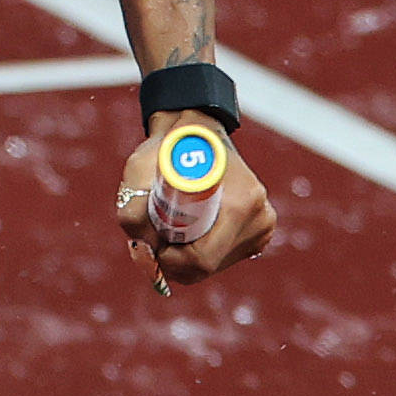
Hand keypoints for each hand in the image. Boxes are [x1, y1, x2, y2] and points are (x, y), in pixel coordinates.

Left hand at [114, 118, 277, 296]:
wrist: (197, 129)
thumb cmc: (168, 147)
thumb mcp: (140, 168)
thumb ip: (133, 211)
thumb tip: (144, 250)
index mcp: (241, 205)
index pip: (202, 260)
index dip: (171, 259)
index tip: (154, 240)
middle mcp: (260, 219)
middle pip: (208, 267)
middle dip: (176, 259)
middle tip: (159, 233)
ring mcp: (263, 226)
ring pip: (215, 265)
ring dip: (188, 256)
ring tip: (177, 223)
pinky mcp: (261, 231)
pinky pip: (224, 258)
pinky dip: (202, 251)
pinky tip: (194, 227)